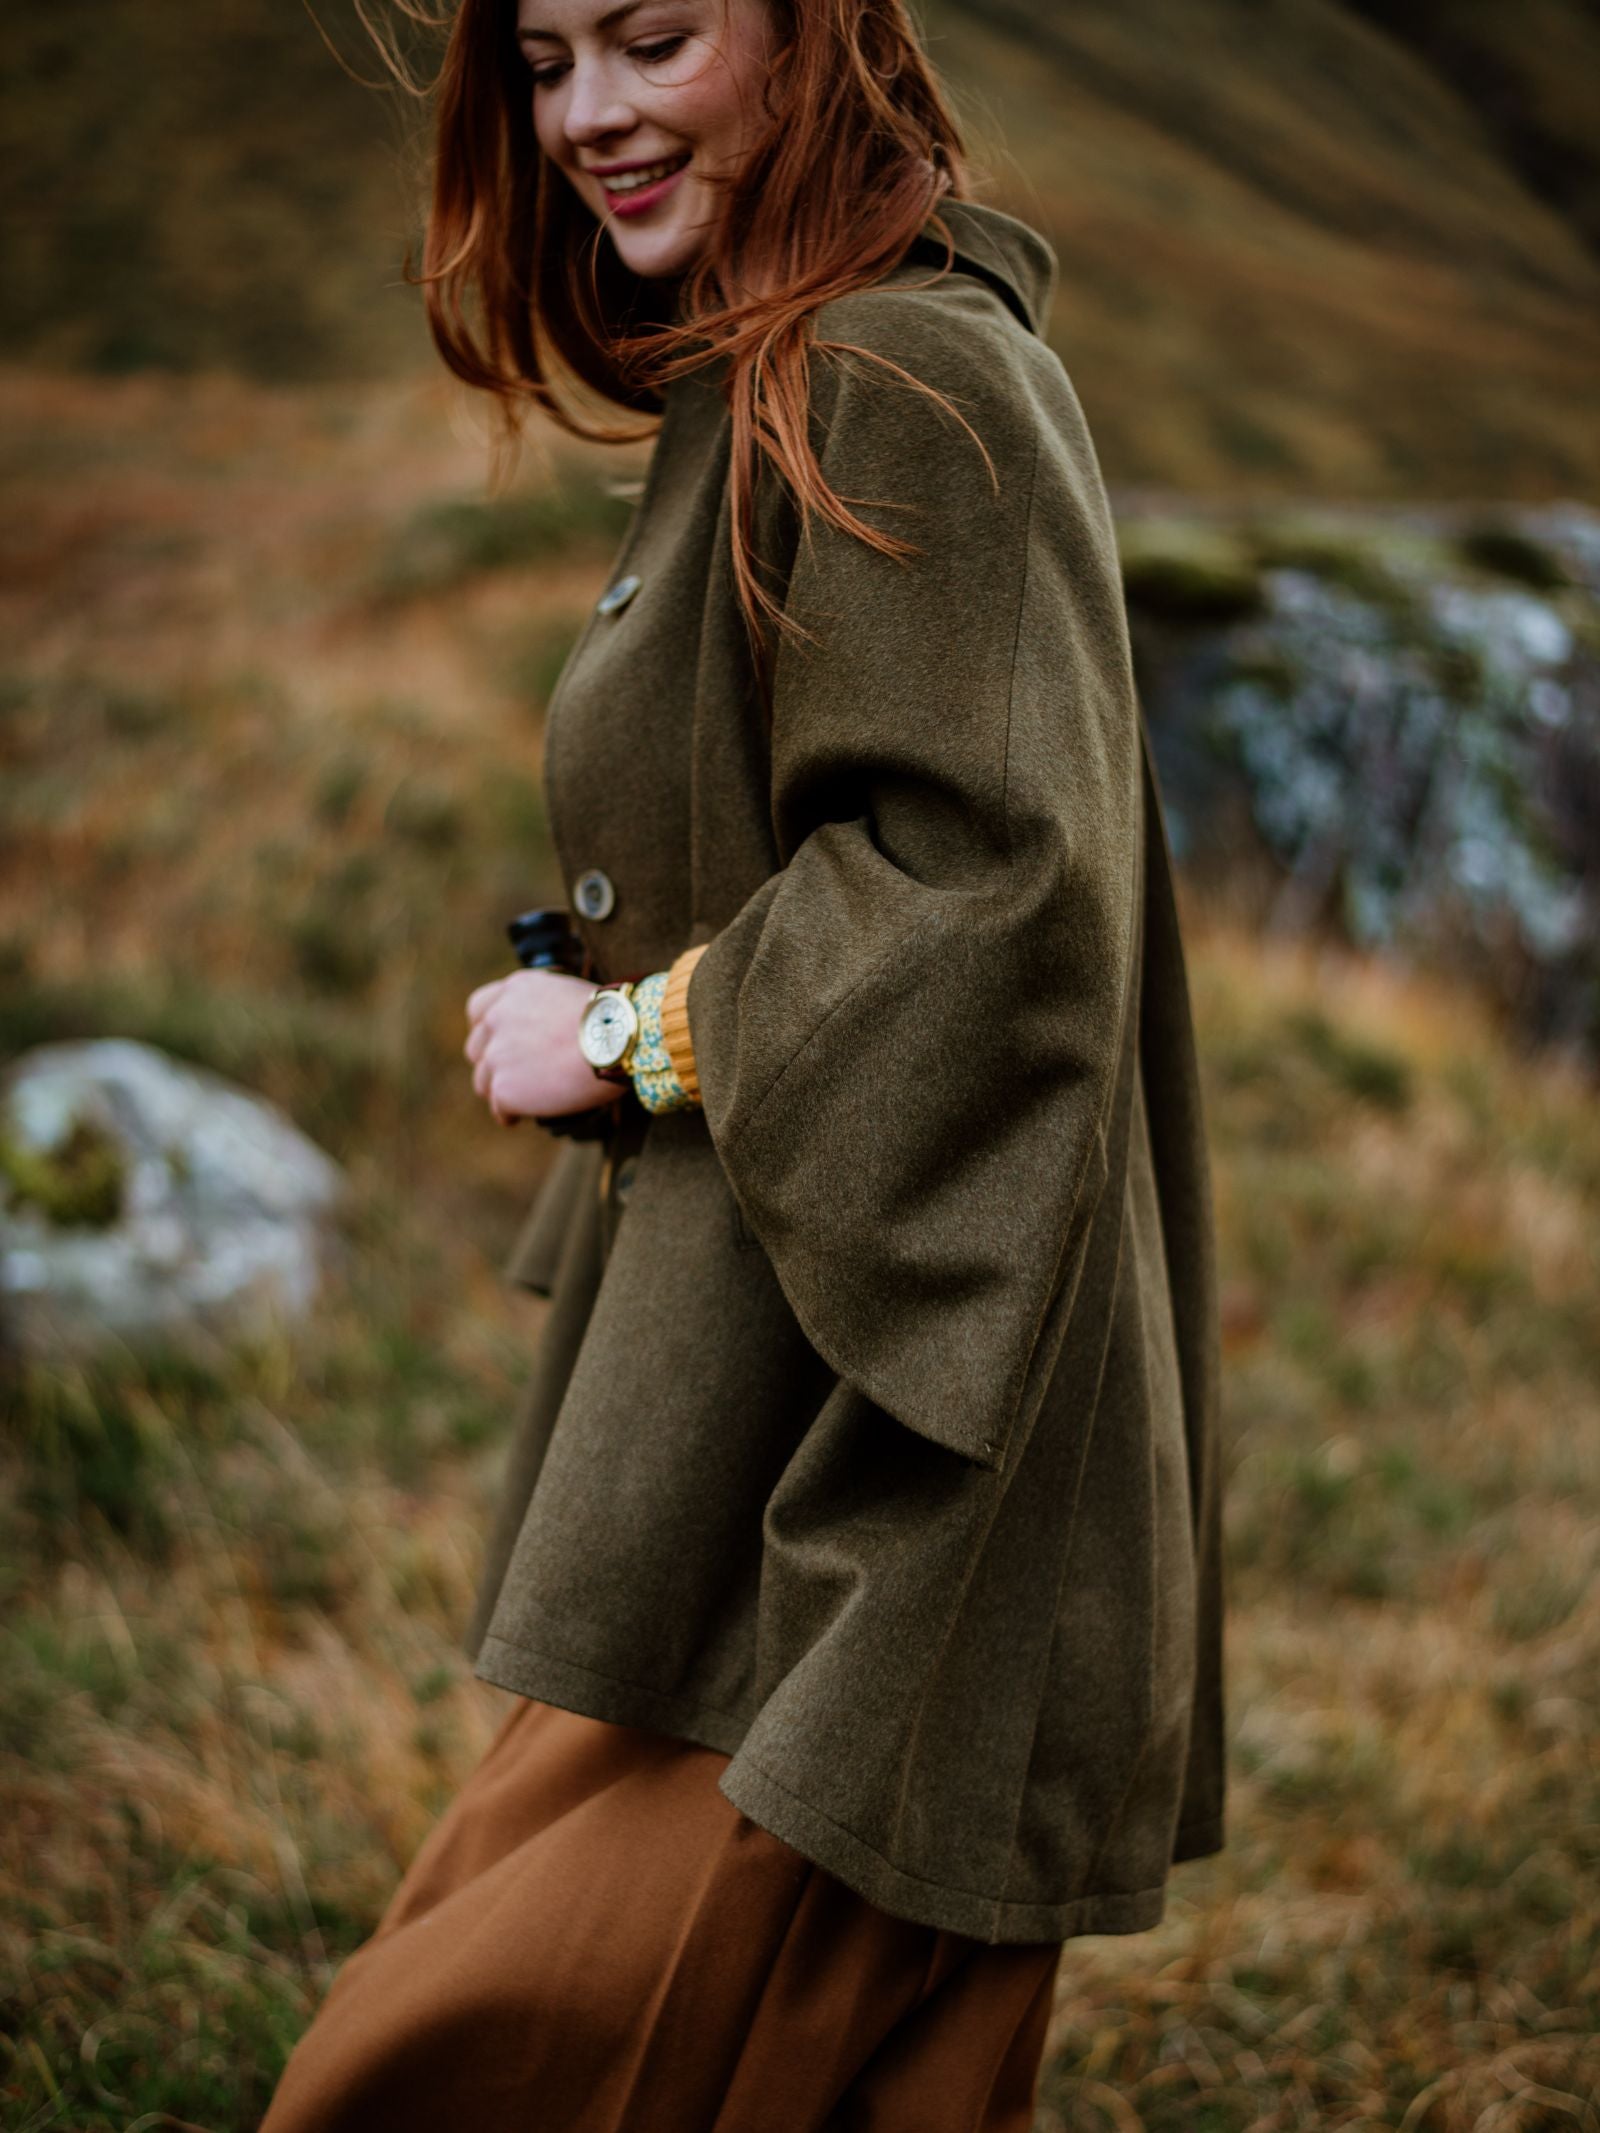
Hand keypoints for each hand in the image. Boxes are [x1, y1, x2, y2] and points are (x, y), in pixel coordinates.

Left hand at [463, 969, 626, 1127]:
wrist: (617, 1042)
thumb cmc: (610, 1021)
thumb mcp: (568, 994)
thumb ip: (542, 1007)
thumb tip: (543, 1031)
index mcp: (514, 990)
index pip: (478, 1010)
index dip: (487, 1030)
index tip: (499, 1043)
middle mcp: (497, 1018)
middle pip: (476, 1049)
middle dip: (492, 1063)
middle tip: (516, 1076)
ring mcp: (496, 1054)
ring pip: (483, 1082)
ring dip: (501, 1090)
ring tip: (524, 1099)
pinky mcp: (503, 1088)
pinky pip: (499, 1109)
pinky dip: (510, 1114)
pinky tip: (521, 1117)